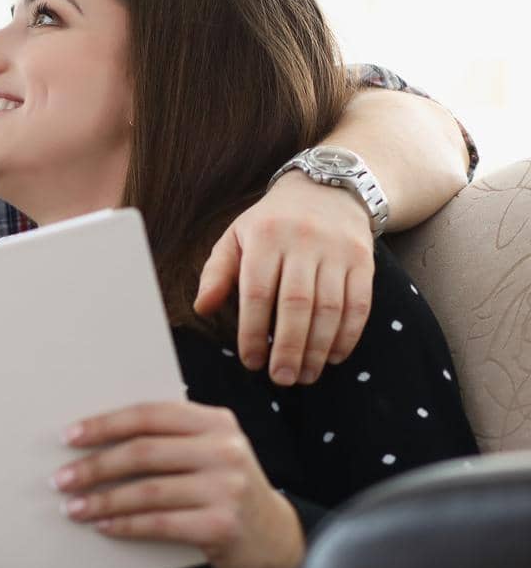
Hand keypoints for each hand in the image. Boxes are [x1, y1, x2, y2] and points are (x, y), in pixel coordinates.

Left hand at [53, 401, 304, 567]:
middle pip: (144, 452)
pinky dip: (126, 525)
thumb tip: (93, 439)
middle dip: (95, 466)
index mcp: (215, 421)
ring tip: (73, 507)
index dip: (105, 424)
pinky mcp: (222, 526)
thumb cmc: (223, 486)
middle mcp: (225, 450)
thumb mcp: (208, 450)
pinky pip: (160, 523)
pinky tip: (103, 526)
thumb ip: (168, 439)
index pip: (150, 414)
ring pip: (147, 491)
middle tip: (60, 479)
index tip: (68, 436)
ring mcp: (227, 488)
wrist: (274, 535)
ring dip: (103, 500)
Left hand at [195, 171, 374, 385]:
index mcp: (266, 238)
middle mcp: (304, 242)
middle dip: (289, 347)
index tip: (250, 361)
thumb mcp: (237, 237)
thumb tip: (203, 308)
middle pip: (297, 304)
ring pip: (330, 308)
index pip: (257, 293)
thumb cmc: (272, 223)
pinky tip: (333, 356)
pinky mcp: (364, 261)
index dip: (253, 331)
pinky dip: (348, 335)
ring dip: (317, 348)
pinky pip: (359, 304)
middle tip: (281, 379)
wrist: (328, 189)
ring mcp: (338, 251)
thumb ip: (217, 272)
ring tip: (305, 375)